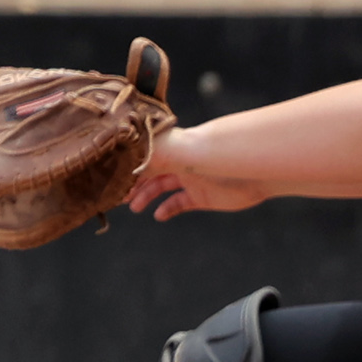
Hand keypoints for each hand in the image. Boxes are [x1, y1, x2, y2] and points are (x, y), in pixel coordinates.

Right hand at [125, 129, 268, 221]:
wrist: (251, 171)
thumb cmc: (216, 156)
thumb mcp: (182, 152)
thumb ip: (155, 151)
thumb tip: (126, 147)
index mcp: (172, 149)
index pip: (144, 156)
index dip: (127, 166)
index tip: (110, 176)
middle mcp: (179, 163)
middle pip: (149, 172)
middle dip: (132, 182)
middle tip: (117, 195)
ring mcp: (190, 180)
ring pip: (161, 187)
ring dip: (146, 196)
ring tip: (134, 207)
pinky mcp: (201, 197)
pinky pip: (179, 203)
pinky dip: (168, 209)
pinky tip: (158, 215)